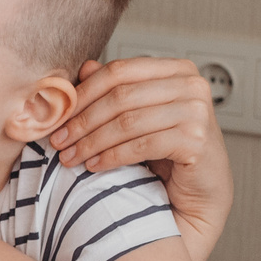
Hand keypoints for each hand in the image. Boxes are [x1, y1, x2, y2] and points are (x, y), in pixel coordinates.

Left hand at [52, 55, 232, 260]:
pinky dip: (113, 156)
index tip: (58, 115)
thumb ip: (116, 90)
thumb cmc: (170, 154)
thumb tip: (84, 67)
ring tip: (71, 156)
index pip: (119, 71)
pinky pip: (142, 145)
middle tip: (59, 140)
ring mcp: (197, 111)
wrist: (201, 193)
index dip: (83, 93)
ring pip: (128, 121)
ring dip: (92, 141)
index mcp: (177, 69)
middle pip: (121, 96)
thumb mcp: (139, 117)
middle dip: (83, 120)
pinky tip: (94, 166)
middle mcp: (192, 84)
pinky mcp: (196, 140)